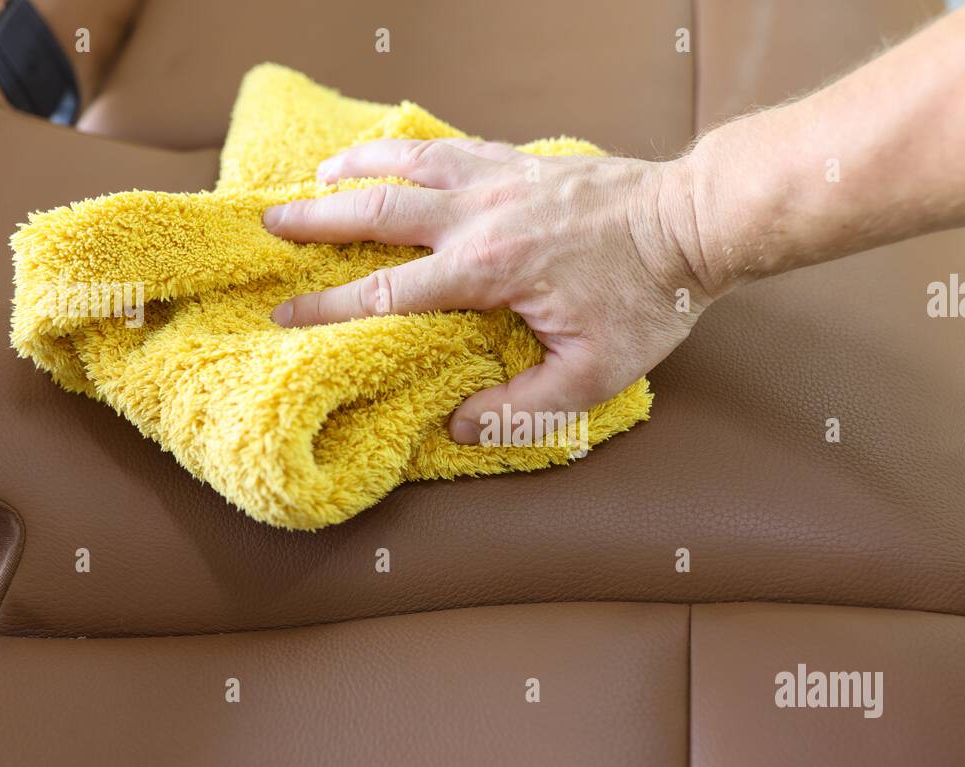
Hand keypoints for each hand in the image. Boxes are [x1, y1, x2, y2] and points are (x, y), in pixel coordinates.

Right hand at [263, 138, 710, 442]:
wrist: (692, 224)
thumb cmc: (647, 300)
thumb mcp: (594, 374)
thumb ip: (525, 406)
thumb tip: (460, 423)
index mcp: (488, 271)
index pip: (389, 292)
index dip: (330, 306)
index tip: (284, 313)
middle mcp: (482, 216)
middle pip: (380, 213)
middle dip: (318, 221)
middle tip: (271, 224)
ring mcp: (502, 179)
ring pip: (410, 166)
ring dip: (357, 170)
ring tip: (317, 176)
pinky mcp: (524, 161)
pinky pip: (453, 146)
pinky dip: (413, 146)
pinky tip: (396, 150)